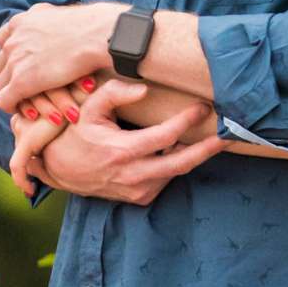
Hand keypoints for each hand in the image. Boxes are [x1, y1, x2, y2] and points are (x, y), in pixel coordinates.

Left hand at [0, 2, 116, 111]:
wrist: (100, 35)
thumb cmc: (94, 27)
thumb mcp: (62, 16)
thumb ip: (48, 24)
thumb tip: (51, 27)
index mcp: (22, 20)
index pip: (4, 42)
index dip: (11, 57)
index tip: (22, 66)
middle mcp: (14, 38)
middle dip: (9, 77)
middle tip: (24, 89)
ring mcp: (15, 60)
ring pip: (1, 84)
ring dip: (13, 94)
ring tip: (27, 103)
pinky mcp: (21, 81)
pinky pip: (5, 100)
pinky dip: (13, 107)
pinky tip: (27, 112)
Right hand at [22, 78, 223, 207]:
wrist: (58, 169)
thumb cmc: (75, 133)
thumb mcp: (88, 108)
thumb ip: (115, 93)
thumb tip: (144, 89)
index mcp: (121, 152)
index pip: (165, 136)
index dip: (187, 120)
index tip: (202, 107)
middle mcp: (132, 175)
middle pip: (182, 163)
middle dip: (209, 149)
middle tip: (230, 134)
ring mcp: (137, 190)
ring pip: (176, 171)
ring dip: (193, 154)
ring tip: (209, 136)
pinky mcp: (140, 197)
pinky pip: (166, 179)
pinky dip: (175, 163)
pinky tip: (178, 148)